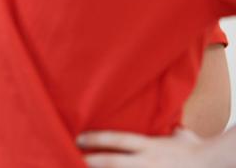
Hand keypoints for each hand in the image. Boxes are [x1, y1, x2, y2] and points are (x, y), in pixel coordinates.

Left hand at [78, 128, 214, 167]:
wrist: (214, 165)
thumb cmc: (196, 150)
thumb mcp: (181, 136)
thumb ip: (168, 128)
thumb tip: (166, 119)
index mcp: (150, 146)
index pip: (117, 140)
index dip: (95, 139)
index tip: (78, 138)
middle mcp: (147, 162)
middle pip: (111, 162)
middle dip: (90, 161)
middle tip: (70, 157)